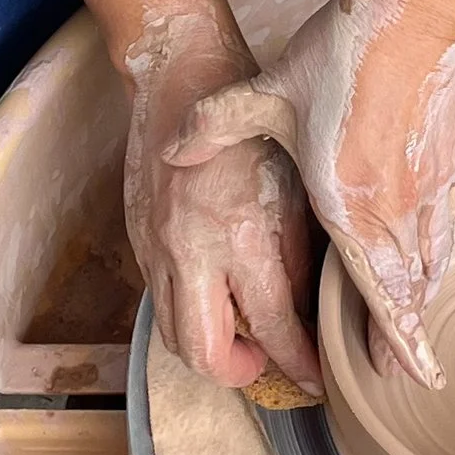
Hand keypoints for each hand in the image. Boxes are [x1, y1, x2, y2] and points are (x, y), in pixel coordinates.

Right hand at [120, 0, 321, 393]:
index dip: (299, 363)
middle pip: (205, 354)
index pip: (274, 328)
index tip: (315, 375)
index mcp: (242, 234)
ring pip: (174, 334)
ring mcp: (158, 248)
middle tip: (269, 360)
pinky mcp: (138, 240)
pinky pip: (160, 298)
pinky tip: (215, 293)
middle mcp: (193, 251)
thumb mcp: (294, 184)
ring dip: (209, 347)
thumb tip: (311, 307)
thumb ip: (300, 251)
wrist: (181, 79)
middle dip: (242, 372)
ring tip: (242, 333)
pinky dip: (189, 310)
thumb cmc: (251, 123)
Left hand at [164, 0, 454, 387]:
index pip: (369, 290)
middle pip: (407, 291)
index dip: (386, 337)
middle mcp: (396, 208)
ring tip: (419, 324)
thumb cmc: (342, 54)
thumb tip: (172, 151)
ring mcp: (433, 186)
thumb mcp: (266, 91)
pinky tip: (436, 255)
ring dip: (425, 297)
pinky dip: (442, 249)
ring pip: (434, 261)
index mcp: (346, 202)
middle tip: (409, 371)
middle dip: (407, 336)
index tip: (399, 372)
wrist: (418, 11)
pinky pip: (451, 222)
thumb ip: (215, 124)